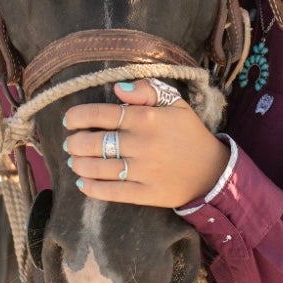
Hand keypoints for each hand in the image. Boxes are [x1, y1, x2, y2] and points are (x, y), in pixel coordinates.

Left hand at [63, 80, 227, 208]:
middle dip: (75, 143)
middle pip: (95, 143)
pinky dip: (92, 189)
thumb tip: (118, 88)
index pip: (101, 114)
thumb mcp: (174, 102)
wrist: (212, 170)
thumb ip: (147, 89)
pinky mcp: (147, 194)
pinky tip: (82, 183)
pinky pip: (113, 193)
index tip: (70, 120)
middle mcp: (143, 144)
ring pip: (99, 169)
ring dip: (79, 164)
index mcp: (147, 119)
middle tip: (71, 143)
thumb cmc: (188, 132)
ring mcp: (144, 171)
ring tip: (74, 161)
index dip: (78, 116)